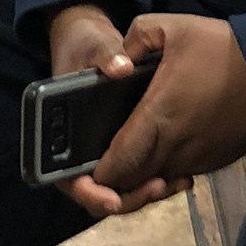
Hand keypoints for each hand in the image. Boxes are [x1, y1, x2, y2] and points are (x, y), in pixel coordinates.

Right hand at [47, 2, 187, 221]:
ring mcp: (106, 153)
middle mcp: (82, 151)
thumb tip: (120, 67)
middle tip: (157, 186)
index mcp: (61, 136)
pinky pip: (139, 176)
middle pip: (101, 193)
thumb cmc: (86, 46)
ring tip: (177, 182)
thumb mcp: (93, 46)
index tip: (112, 199)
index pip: (69, 180)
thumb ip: (104, 55)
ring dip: (147, 193)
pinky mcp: (128, 150)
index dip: (89, 194)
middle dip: (129, 197)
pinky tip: (184, 175)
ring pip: (123, 189)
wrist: (99, 45)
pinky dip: (159, 180)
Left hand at [86, 11, 245, 214]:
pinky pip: (181, 173)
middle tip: (104, 166)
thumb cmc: (222, 48)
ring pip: (157, 180)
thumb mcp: (172, 28)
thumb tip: (118, 62)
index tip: (85, 169)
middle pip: (133, 181)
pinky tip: (164, 148)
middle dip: (115, 181)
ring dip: (142, 176)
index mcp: (157, 118)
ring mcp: (197, 159)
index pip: (117, 164)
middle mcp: (174, 148)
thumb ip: (135, 39)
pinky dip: (167, 170)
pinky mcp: (215, 162)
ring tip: (132, 158)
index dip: (97, 175)